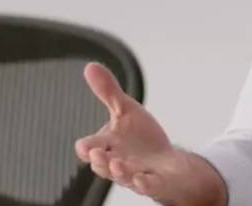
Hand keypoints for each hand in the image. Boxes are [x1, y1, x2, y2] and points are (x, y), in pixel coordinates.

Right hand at [74, 62, 224, 205]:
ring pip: (123, 176)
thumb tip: (90, 66)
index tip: (84, 144)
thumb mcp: (125, 110)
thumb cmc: (141, 139)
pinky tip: (142, 179)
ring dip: (119, 172)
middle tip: (97, 154)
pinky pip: (148, 186)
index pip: (90, 147)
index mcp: (107, 145)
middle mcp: (118, 162)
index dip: (86, 147)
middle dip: (100, 161)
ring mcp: (136, 174)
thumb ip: (108, 92)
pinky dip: (144, 183)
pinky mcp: (155, 182)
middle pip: (103, 165)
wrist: (167, 163)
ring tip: (118, 164)